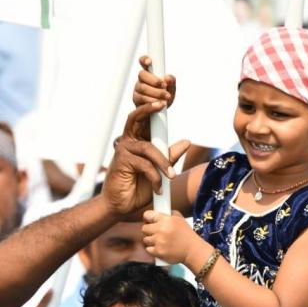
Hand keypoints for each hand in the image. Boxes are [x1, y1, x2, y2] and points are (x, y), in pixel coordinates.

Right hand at [102, 103, 189, 217]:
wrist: (123, 206)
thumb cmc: (140, 187)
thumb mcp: (161, 171)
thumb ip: (170, 156)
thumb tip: (186, 141)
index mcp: (139, 140)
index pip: (145, 120)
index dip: (152, 108)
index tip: (165, 100)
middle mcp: (130, 141)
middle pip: (136, 118)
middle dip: (149, 109)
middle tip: (162, 104)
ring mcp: (124, 150)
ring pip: (147, 148)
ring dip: (162, 162)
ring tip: (171, 176)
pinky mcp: (121, 161)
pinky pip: (143, 164)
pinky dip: (154, 176)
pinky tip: (157, 188)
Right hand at [133, 55, 175, 108]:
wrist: (159, 114)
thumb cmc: (164, 98)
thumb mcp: (171, 89)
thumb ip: (171, 82)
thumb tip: (168, 78)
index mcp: (149, 73)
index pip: (144, 62)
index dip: (144, 60)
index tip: (149, 62)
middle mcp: (141, 80)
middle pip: (142, 74)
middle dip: (154, 80)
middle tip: (164, 86)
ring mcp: (137, 90)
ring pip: (143, 88)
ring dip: (156, 92)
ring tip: (166, 97)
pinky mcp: (136, 100)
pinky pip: (142, 99)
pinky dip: (153, 101)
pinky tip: (160, 103)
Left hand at [142, 209, 199, 263]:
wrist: (192, 250)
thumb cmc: (186, 234)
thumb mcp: (180, 219)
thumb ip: (169, 214)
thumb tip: (158, 213)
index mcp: (166, 220)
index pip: (147, 215)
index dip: (147, 218)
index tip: (149, 221)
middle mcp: (161, 230)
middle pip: (144, 228)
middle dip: (149, 230)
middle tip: (155, 232)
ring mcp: (159, 241)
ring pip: (145, 239)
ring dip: (150, 240)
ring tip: (159, 241)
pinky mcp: (158, 252)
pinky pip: (148, 249)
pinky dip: (152, 249)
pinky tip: (160, 248)